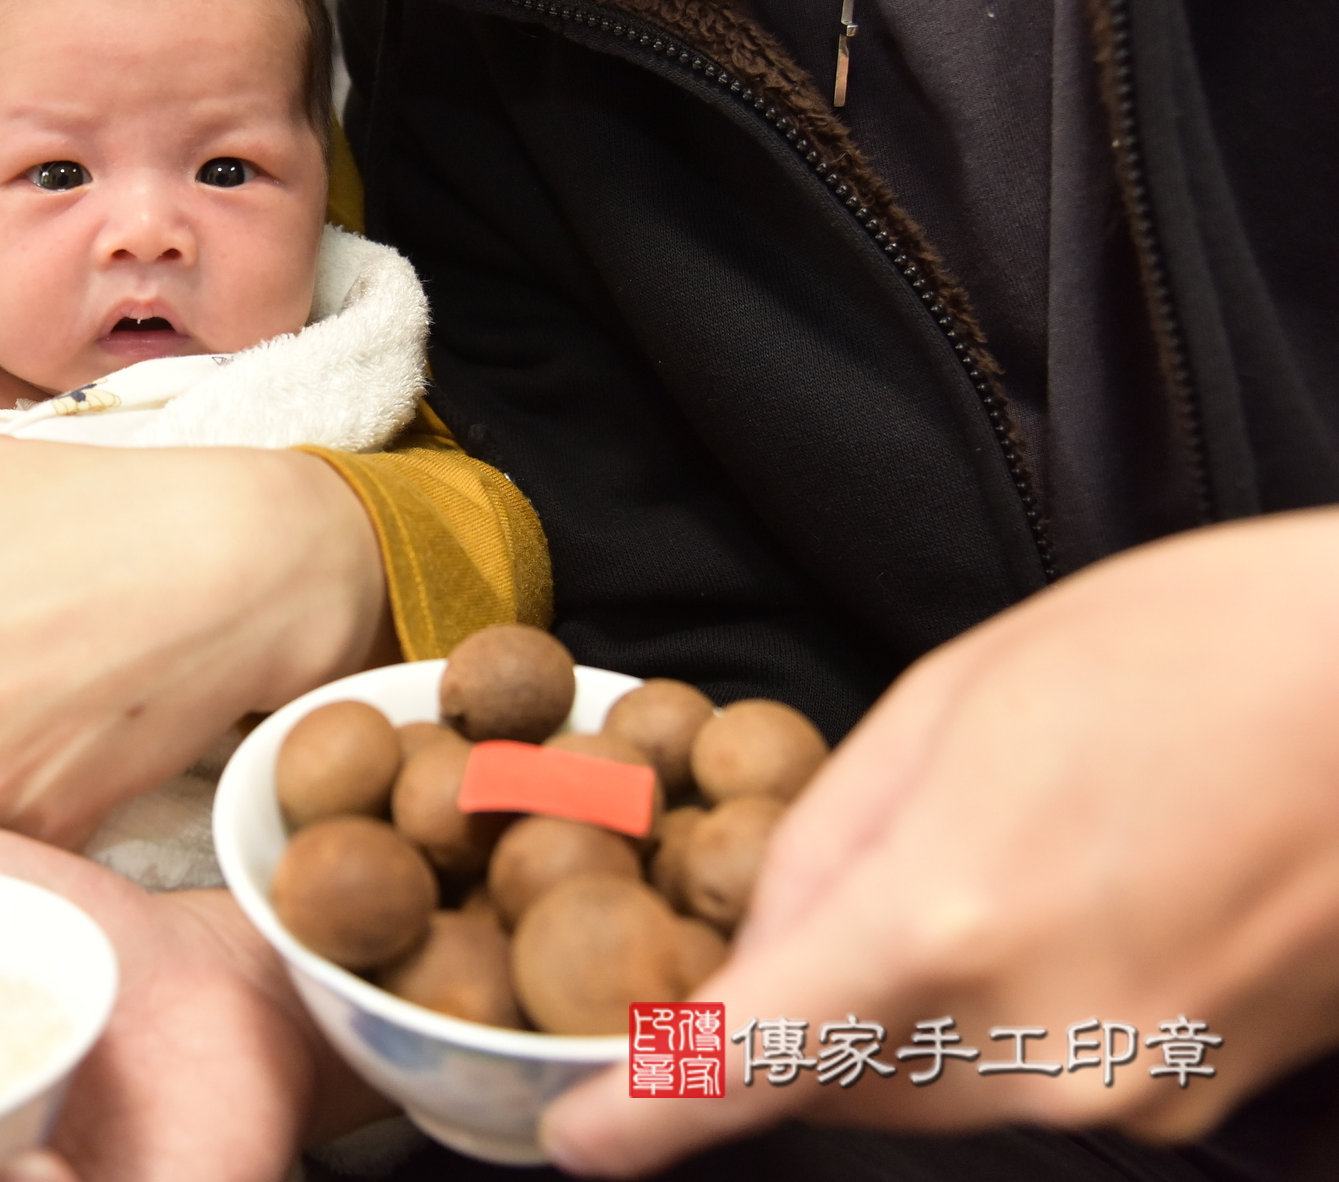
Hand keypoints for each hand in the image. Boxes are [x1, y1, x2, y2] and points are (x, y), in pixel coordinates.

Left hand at [541, 508, 1338, 1173]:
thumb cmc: (1188, 649)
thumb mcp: (954, 695)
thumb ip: (829, 836)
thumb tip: (766, 942)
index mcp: (946, 925)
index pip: (750, 1063)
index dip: (649, 1114)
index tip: (578, 1140)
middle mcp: (1036, 1044)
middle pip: (836, 1093)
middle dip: (777, 1034)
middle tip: (775, 934)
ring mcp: (1135, 1088)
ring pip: (933, 1100)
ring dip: (883, 1031)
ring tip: (945, 884)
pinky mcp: (1203, 1096)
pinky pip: (1038, 1083)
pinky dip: (992, 1027)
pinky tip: (1037, 910)